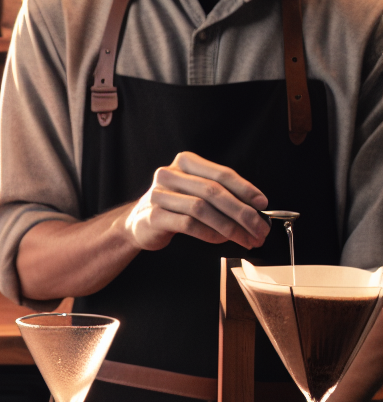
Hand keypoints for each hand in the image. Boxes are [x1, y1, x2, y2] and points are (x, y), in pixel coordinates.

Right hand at [123, 151, 268, 251]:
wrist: (140, 222)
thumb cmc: (175, 206)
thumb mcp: (196, 191)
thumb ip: (221, 195)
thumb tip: (256, 210)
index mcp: (185, 162)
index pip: (220, 174)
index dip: (245, 189)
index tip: (262, 205)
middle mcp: (169, 174)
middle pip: (213, 192)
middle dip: (242, 212)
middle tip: (259, 229)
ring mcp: (159, 195)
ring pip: (202, 209)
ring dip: (229, 227)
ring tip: (245, 238)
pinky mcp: (154, 216)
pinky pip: (189, 225)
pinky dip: (210, 234)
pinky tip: (221, 239)